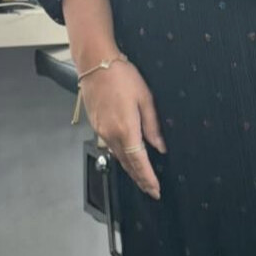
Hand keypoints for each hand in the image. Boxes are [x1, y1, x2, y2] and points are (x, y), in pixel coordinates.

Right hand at [78, 59, 165, 199]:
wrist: (95, 64)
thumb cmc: (123, 76)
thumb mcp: (145, 98)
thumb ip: (152, 125)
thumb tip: (160, 147)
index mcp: (126, 129)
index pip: (139, 161)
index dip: (147, 178)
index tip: (155, 190)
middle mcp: (111, 135)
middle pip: (127, 164)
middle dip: (140, 179)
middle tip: (151, 191)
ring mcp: (101, 131)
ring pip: (118, 157)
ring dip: (130, 170)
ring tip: (142, 180)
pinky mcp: (96, 125)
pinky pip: (110, 147)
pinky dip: (121, 157)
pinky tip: (128, 159)